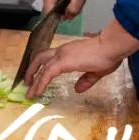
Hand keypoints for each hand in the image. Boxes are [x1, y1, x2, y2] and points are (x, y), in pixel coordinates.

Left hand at [23, 17, 138, 98]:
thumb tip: (77, 89)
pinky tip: (37, 91)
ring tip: (29, 92)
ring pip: (41, 67)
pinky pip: (47, 73)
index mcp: (69, 52)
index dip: (42, 67)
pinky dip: (40, 82)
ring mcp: (62, 55)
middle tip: (27, 82)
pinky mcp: (63, 62)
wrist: (111, 47)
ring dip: (34, 79)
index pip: (50, 57)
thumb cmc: (108, 56)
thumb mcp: (96, 72)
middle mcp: (63, 51)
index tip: (38, 77)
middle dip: (32, 70)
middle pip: (40, 58)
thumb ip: (86, 80)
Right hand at [39, 0, 94, 19]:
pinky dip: (61, 0)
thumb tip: (67, 17)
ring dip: (61, 6)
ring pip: (52, 4)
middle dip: (61, 11)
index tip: (67, 17)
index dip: (58, 17)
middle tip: (73, 7)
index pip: (48, 12)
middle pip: (50, 9)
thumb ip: (74, 9)